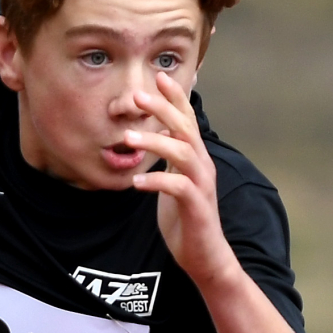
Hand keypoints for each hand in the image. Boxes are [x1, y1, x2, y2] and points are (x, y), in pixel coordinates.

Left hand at [126, 75, 234, 293]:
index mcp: (196, 158)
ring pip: (182, 152)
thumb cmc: (187, 218)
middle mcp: (203, 165)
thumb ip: (170, 160)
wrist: (204, 256)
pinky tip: (136, 181)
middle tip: (138, 96)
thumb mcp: (175, 181)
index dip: (175, 98)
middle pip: (185, 128)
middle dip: (163, 109)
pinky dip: (156, 181)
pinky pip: (177, 187)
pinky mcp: (197, 207)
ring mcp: (202, 185)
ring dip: (155, 142)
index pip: (187, 120)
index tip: (159, 77)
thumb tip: (156, 137)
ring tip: (128, 138)